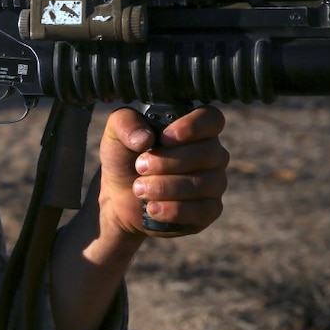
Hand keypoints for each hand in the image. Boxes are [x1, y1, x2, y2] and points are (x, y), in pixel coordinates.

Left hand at [97, 106, 229, 237]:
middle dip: (169, 161)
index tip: (165, 138)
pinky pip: (204, 210)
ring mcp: (214, 183)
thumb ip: (125, 123)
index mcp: (194, 129)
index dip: (193, 127)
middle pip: (209, 153)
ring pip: (205, 183)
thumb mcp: (116, 135)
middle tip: (139, 166)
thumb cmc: (124, 159)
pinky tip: (152, 208)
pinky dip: (175, 210)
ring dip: (166, 186)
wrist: (118, 197)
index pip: (212, 119)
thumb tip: (146, 138)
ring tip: (139, 189)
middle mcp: (211, 154)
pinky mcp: (209, 210)